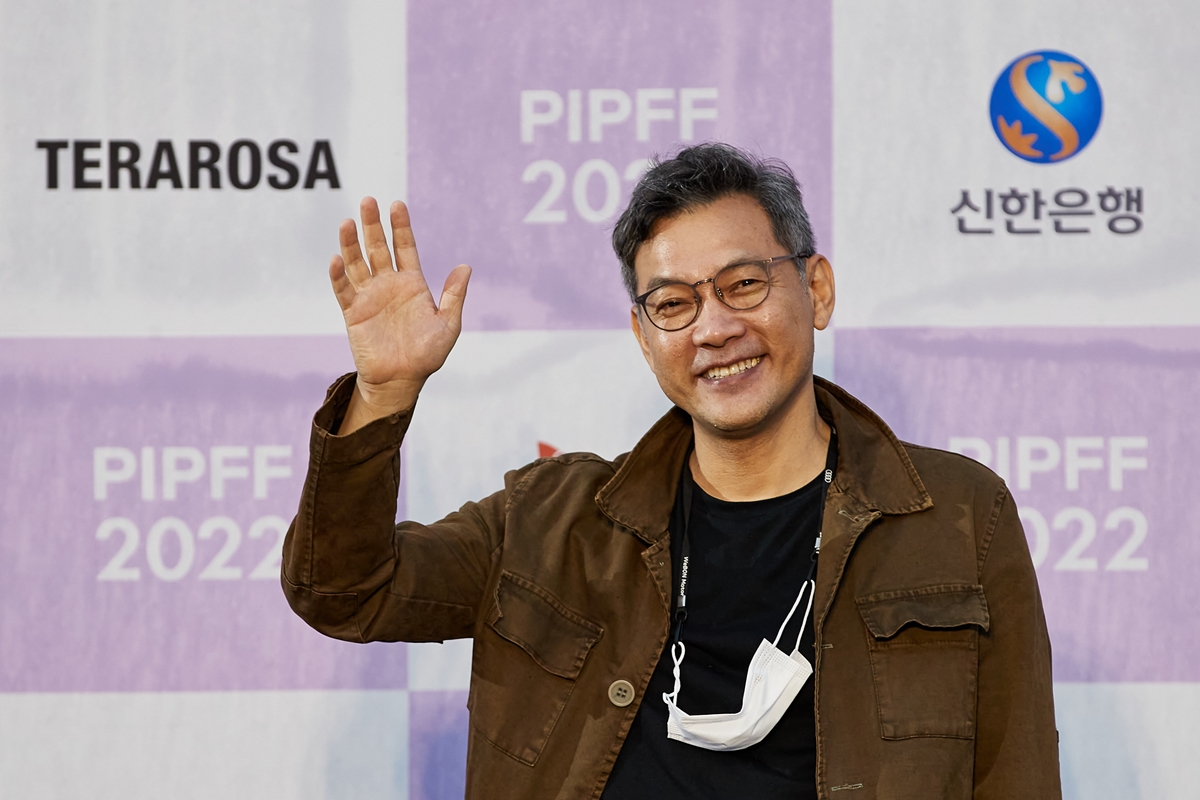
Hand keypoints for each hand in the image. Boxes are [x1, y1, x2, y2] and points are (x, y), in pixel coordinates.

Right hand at [329, 198, 470, 432]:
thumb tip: (466, 266)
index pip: (405, 247)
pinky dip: (338, 275)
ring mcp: (369, 296)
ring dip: (351, 243)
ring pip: (357, 263)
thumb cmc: (427, 354)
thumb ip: (454, 295)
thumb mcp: (448, 324)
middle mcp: (388, 285)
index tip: (397, 204)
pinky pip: (343, 290)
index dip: (401, 226)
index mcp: (412, 284)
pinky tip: (336, 259)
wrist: (401, 380)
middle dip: (373, 225)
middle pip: (377, 248)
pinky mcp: (353, 312)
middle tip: (368, 201)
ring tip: (347, 222)